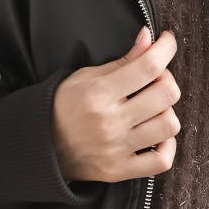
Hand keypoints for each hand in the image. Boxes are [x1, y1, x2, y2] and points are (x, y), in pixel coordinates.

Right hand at [52, 26, 180, 182]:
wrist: (39, 145)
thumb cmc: (63, 106)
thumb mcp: (86, 76)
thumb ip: (122, 60)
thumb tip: (149, 38)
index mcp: (99, 93)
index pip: (148, 66)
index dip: (166, 49)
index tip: (167, 41)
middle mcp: (110, 122)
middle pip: (166, 94)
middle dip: (167, 79)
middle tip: (155, 78)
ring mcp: (116, 148)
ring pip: (169, 125)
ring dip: (166, 111)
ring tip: (152, 108)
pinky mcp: (119, 170)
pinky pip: (162, 160)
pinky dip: (167, 146)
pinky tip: (157, 136)